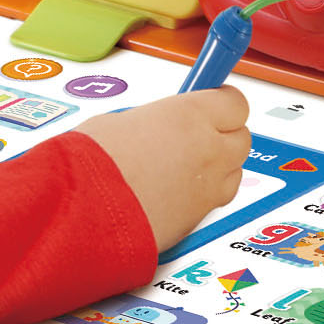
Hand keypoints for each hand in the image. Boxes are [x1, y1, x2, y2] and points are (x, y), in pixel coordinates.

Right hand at [82, 89, 249, 249]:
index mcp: (192, 116)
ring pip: (233, 173)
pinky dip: (198, 196)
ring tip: (181, 167)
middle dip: (223, 134)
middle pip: (241, 138)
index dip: (221, 102)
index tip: (213, 101)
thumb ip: (155, 121)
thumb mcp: (121, 121)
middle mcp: (209, 152)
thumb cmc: (91, 165)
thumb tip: (158, 126)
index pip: (235, 102)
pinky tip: (170, 192)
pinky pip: (211, 202)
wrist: (82, 213)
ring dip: (216, 167)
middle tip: (196, 134)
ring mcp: (208, 190)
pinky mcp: (197, 222)